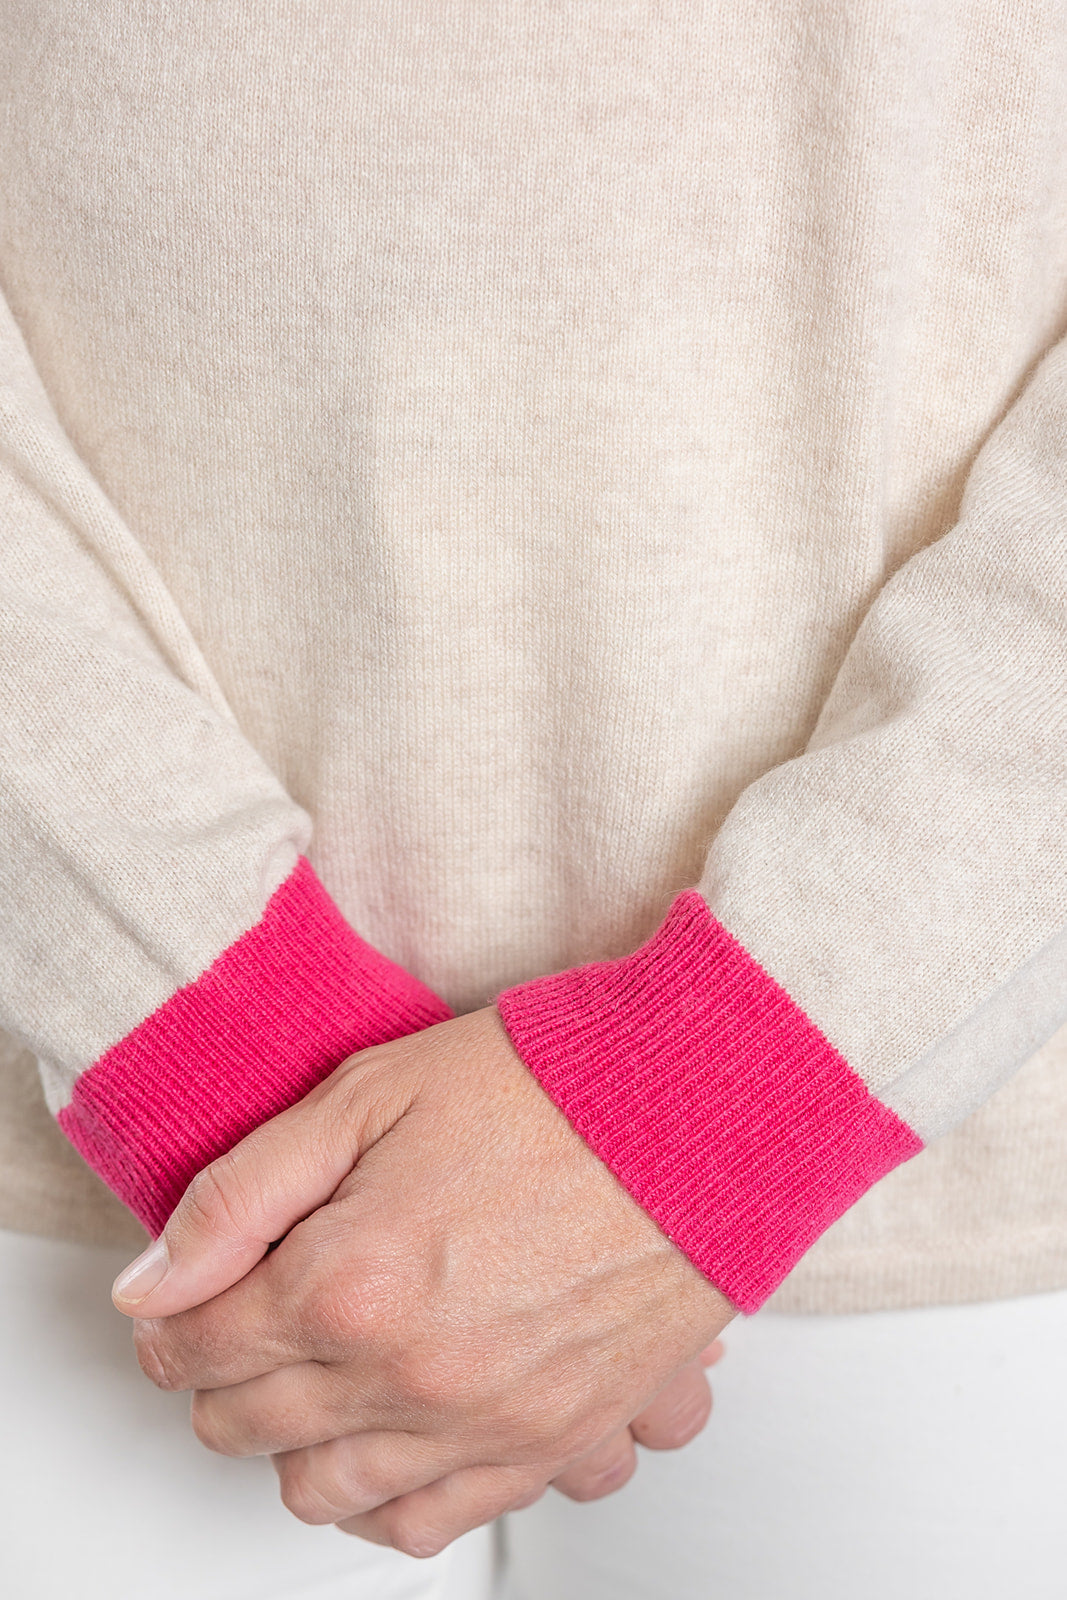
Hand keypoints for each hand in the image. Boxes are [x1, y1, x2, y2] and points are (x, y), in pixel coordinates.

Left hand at [113, 1008, 734, 1555]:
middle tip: (238, 1322)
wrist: (693, 1113)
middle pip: (245, 1422)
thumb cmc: (550, 1088)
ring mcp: (481, 1423)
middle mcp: (408, 1373)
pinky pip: (427, 1527)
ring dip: (291, 1441)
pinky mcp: (548, 1445)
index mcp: (349, 1279)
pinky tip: (384, 1442)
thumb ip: (241, 1194)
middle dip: (217, 1373)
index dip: (170, 1317)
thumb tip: (153, 1280)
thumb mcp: (369, 1093)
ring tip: (310, 1378)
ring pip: (321, 1491)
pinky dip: (383, 1501)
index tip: (181, 1298)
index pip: (192, 1344)